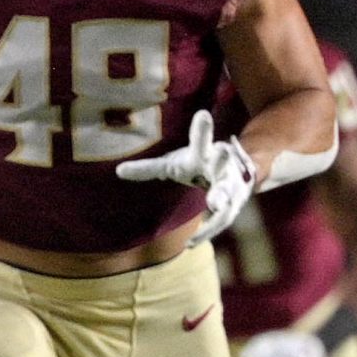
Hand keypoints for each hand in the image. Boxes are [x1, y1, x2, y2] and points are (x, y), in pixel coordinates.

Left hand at [114, 109, 256, 246]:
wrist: (239, 174)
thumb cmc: (198, 167)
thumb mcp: (173, 165)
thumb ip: (148, 168)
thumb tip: (118, 172)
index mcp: (204, 155)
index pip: (202, 142)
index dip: (202, 130)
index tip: (203, 114)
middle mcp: (222, 167)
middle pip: (223, 162)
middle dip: (223, 158)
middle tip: (224, 151)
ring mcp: (232, 186)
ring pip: (227, 193)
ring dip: (222, 199)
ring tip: (214, 205)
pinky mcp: (234, 205)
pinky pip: (222, 219)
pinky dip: (208, 230)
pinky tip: (191, 242)